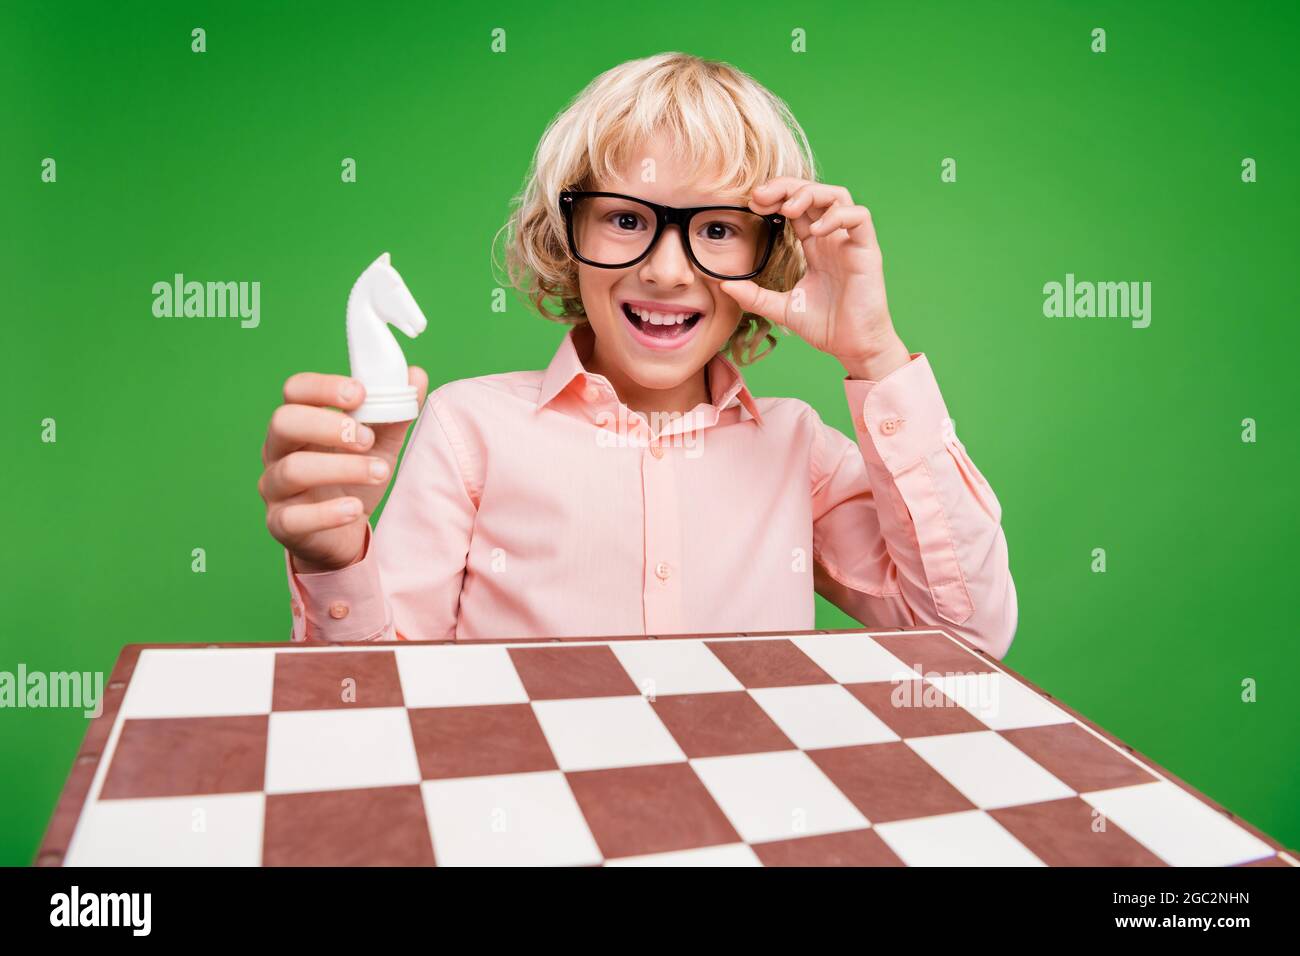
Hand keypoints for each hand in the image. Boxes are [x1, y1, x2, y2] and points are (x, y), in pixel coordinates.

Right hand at [259, 367, 428, 572]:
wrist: (346, 533)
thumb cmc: (355, 479)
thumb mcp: (380, 443)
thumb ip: (395, 411)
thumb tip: (416, 374)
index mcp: (300, 421)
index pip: (295, 390)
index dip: (324, 387)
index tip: (360, 393)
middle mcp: (278, 450)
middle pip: (283, 422)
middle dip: (327, 425)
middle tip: (367, 438)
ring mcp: (275, 488)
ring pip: (292, 470)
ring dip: (342, 468)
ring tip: (380, 472)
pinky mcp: (282, 524)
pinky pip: (294, 518)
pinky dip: (329, 513)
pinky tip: (356, 508)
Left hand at [719, 177, 910, 380]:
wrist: (853, 347)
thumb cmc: (826, 326)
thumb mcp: (781, 308)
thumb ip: (754, 296)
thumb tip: (723, 285)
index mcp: (814, 245)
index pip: (795, 206)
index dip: (775, 197)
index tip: (753, 204)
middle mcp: (832, 237)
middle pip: (813, 191)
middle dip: (786, 187)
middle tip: (761, 197)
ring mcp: (850, 242)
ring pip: (838, 196)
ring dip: (811, 193)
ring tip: (788, 209)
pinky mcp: (867, 251)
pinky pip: (859, 218)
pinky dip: (837, 216)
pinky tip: (816, 231)